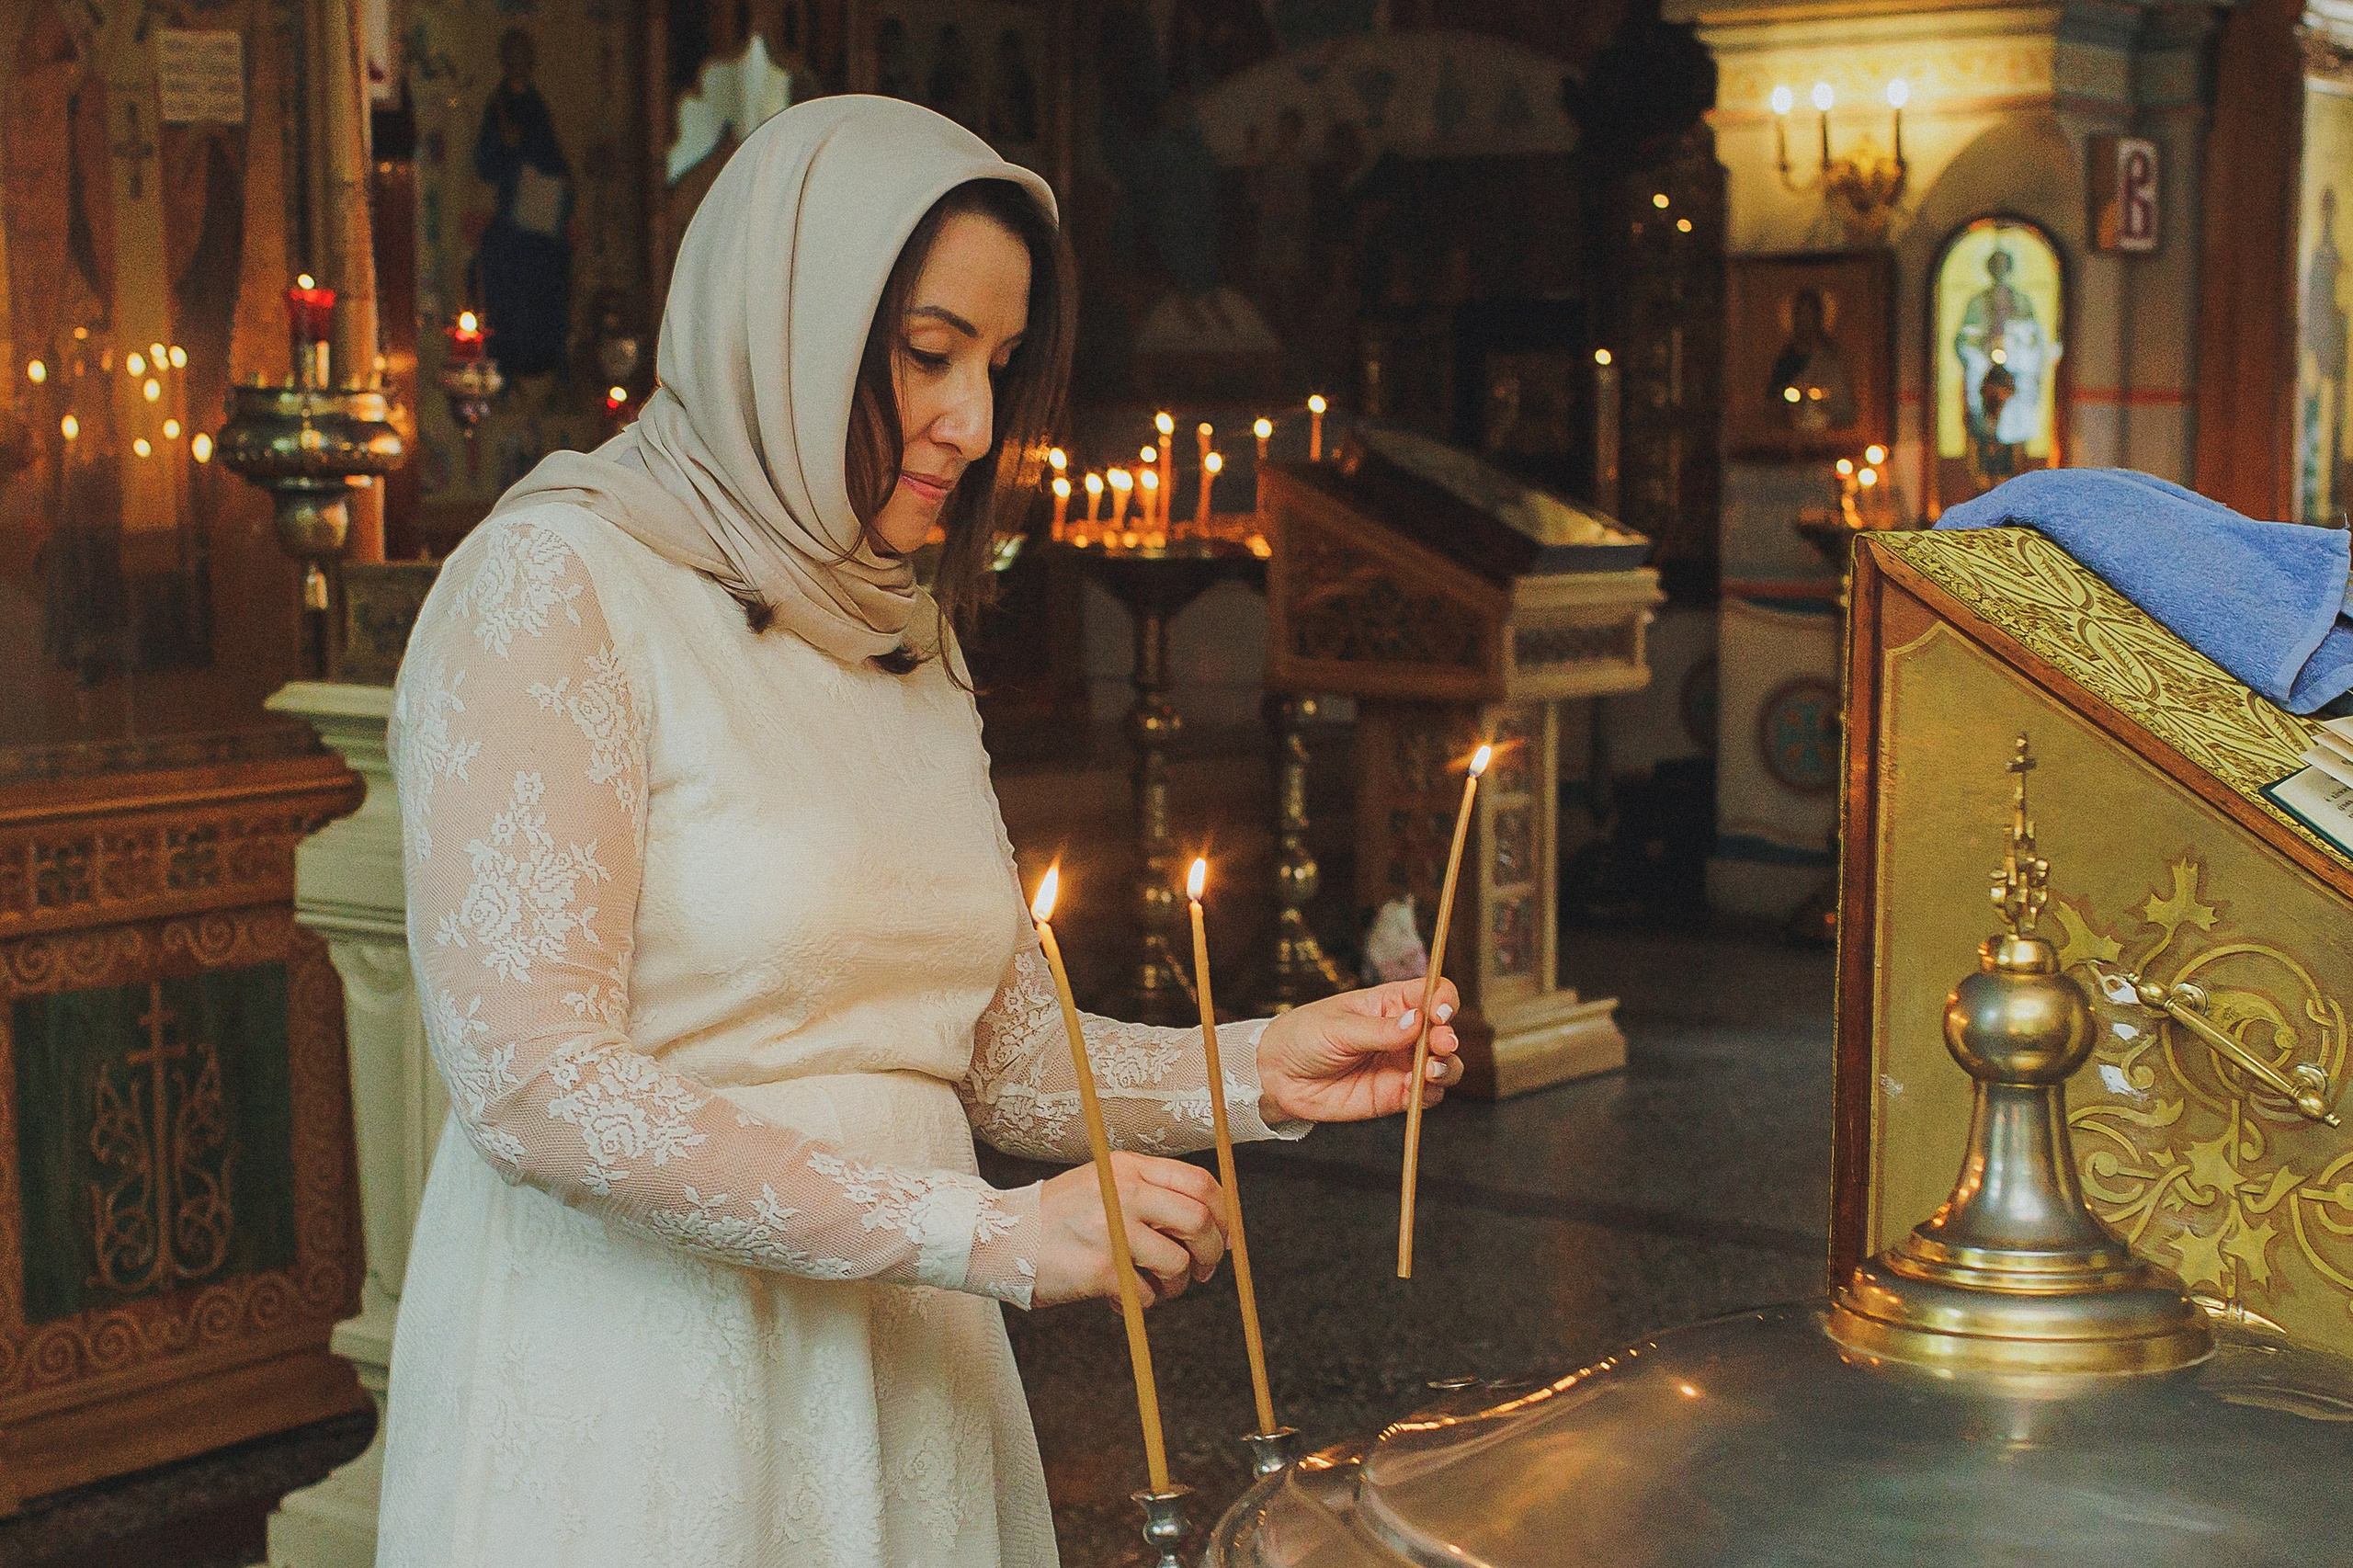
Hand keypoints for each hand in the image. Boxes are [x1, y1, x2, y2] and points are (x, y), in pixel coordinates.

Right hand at [1031, 1152, 1227, 1308]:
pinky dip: (1142, 1302)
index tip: (1227, 1236)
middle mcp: (1124, 1193)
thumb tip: (1209, 1221)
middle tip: (1204, 1270)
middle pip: (1199, 1221)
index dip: (1225, 1213)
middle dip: (1212, 1252)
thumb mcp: (1101, 1183)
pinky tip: (1119, 1296)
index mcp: (1128, 1168)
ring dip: (1176, 1284)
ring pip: (1178, 1262)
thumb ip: (1148, 1191)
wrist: (999, 1239)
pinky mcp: (1102, 1270)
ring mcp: (1113, 1231)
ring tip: (1155, 1285)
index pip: (1199, 1182)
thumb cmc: (1055, 1217)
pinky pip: (1147, 1293)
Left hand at [1254, 977, 1462, 1124]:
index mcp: (1390, 1003)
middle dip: (1447, 1037)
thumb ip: (1380, 1029)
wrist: (1278, 1076)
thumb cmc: (1304, 1037)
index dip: (1444, 1000)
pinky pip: (1426, 1096)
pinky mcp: (1395, 1095)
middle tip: (1439, 1044)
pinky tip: (1418, 1089)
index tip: (1440, 1012)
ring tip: (1431, 1069)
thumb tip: (1419, 1021)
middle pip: (1444, 1031)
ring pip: (1443, 1065)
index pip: (1431, 994)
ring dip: (1447, 1067)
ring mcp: (1401, 1064)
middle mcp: (1403, 1033)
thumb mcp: (1339, 1027)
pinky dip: (1430, 1093)